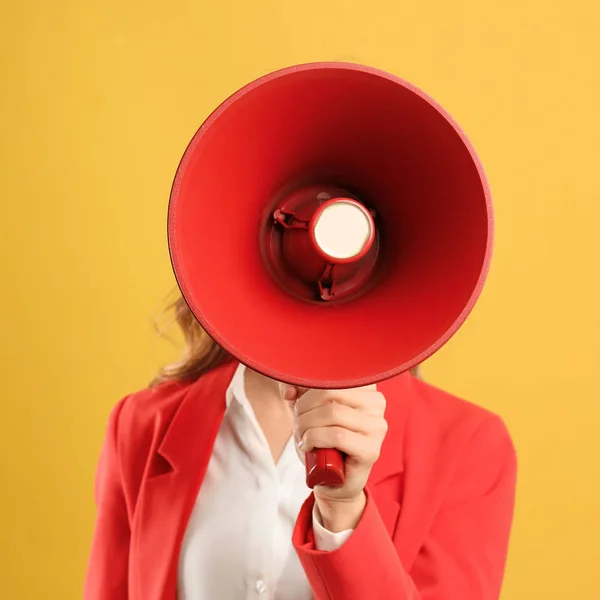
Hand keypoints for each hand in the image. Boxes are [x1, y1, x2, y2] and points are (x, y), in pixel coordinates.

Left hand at [280, 384, 387, 531]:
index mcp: (365, 387)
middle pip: (330, 391)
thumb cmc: (323, 441)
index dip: (307, 385)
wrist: (333, 480)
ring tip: (302, 435)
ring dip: (306, 425)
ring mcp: (377, 427)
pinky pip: (337, 435)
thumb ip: (298, 391)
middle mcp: (376, 403)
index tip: (296, 400)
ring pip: (332, 413)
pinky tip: (308, 446)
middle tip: (297, 423)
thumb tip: (288, 388)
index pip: (332, 373)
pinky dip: (314, 438)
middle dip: (304, 408)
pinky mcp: (371, 450)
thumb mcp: (308, 409)